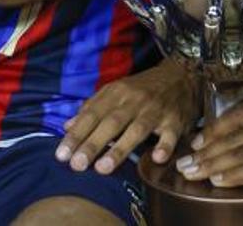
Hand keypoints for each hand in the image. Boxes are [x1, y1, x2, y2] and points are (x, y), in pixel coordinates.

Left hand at [55, 58, 198, 173]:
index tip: (61, 155)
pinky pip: (170, 135)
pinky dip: (164, 146)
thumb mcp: (115, 92)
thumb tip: (68, 126)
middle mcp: (134, 100)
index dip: (76, 135)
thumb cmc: (143, 88)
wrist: (181, 74)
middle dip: (92, 144)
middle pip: (111, 123)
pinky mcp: (175, 120)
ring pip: (136, 129)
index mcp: (116, 93)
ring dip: (120, 148)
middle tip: (76, 165)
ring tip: (102, 168)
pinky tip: (156, 158)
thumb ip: (92, 108)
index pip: (92, 115)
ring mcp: (155, 110)